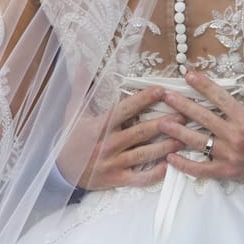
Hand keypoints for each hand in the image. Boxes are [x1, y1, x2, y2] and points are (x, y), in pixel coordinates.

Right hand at [57, 86, 184, 190]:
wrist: (59, 171)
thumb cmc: (70, 139)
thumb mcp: (72, 112)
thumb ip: (81, 88)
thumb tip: (83, 64)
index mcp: (99, 126)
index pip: (125, 109)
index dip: (143, 99)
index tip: (161, 90)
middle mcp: (108, 144)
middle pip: (140, 132)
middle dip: (164, 123)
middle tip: (184, 115)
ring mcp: (113, 163)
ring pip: (144, 155)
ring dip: (165, 147)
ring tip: (184, 139)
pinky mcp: (117, 179)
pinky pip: (140, 178)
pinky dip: (155, 174)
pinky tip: (170, 165)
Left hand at [159, 57, 243, 186]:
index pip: (220, 98)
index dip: (203, 85)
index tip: (188, 76)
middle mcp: (235, 137)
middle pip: (203, 118)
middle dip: (182, 106)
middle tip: (166, 96)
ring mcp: (228, 156)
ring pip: (197, 142)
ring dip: (178, 133)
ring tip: (161, 123)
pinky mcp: (225, 172)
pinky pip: (201, 169)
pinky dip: (185, 165)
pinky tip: (170, 158)